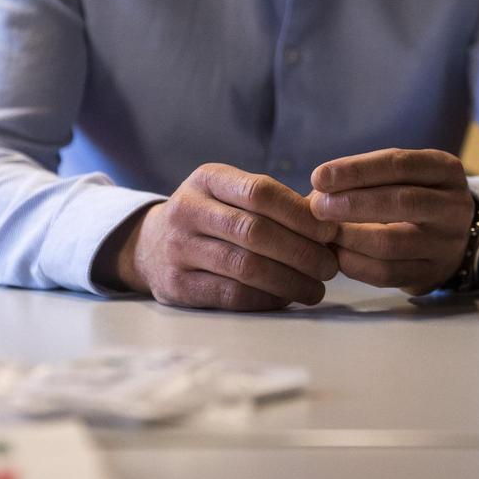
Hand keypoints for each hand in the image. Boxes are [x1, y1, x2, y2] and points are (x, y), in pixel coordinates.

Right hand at [97, 164, 338, 310]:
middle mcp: (187, 210)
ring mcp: (178, 249)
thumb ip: (270, 203)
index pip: (259, 191)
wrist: (148, 246)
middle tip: (329, 267)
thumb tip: (329, 223)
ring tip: (316, 288)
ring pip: (244, 267)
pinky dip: (265, 299)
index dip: (300, 214)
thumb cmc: (209, 219)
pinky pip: (230, 295)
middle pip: (254, 231)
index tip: (329, 233)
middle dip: (301, 252)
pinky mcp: (177, 285)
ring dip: (289, 281)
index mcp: (206, 179)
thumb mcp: (227, 194)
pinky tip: (285, 299)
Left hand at [308, 148, 473, 295]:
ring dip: (349, 237)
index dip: (357, 170)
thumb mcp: (397, 178)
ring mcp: (447, 244)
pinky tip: (336, 254)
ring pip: (392, 243)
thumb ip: (362, 179)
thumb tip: (316, 193)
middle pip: (402, 201)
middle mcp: (454, 206)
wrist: (443, 238)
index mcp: (445, 170)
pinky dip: (354, 264)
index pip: (400, 164)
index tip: (320, 177)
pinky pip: (387, 273)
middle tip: (317, 207)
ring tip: (324, 233)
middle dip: (352, 203)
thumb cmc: (407, 198)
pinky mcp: (432, 275)